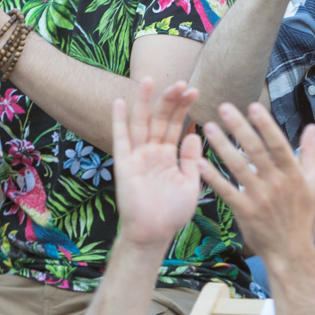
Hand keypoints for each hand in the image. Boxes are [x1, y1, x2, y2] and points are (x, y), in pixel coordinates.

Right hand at [113, 78, 203, 249]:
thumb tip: (194, 134)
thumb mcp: (190, 183)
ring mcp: (137, 156)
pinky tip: (120, 102)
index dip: (183, 107)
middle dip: (169, 100)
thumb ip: (191, 159)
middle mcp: (151, 151)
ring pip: (140, 123)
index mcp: (167, 155)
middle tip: (179, 82)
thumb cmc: (172, 213)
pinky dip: (119, 121)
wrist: (154, 234)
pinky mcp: (124, 164)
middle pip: (159, 119)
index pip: (175, 124)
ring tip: (148, 79)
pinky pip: (121, 139)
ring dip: (143, 102)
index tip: (194, 90)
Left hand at [199, 102, 314, 266]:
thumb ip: (311, 152)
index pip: (278, 144)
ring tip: (208, 127)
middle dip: (238, 127)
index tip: (253, 106)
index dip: (265, 125)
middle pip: (255, 150)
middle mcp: (276, 183)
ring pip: (237, 167)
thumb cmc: (301, 214)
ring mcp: (259, 198)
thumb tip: (312, 126)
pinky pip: (226, 190)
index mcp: (293, 174)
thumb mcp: (314, 183)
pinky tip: (199, 162)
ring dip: (221, 146)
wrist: (290, 250)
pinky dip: (213, 176)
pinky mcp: (244, 212)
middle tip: (223, 107)